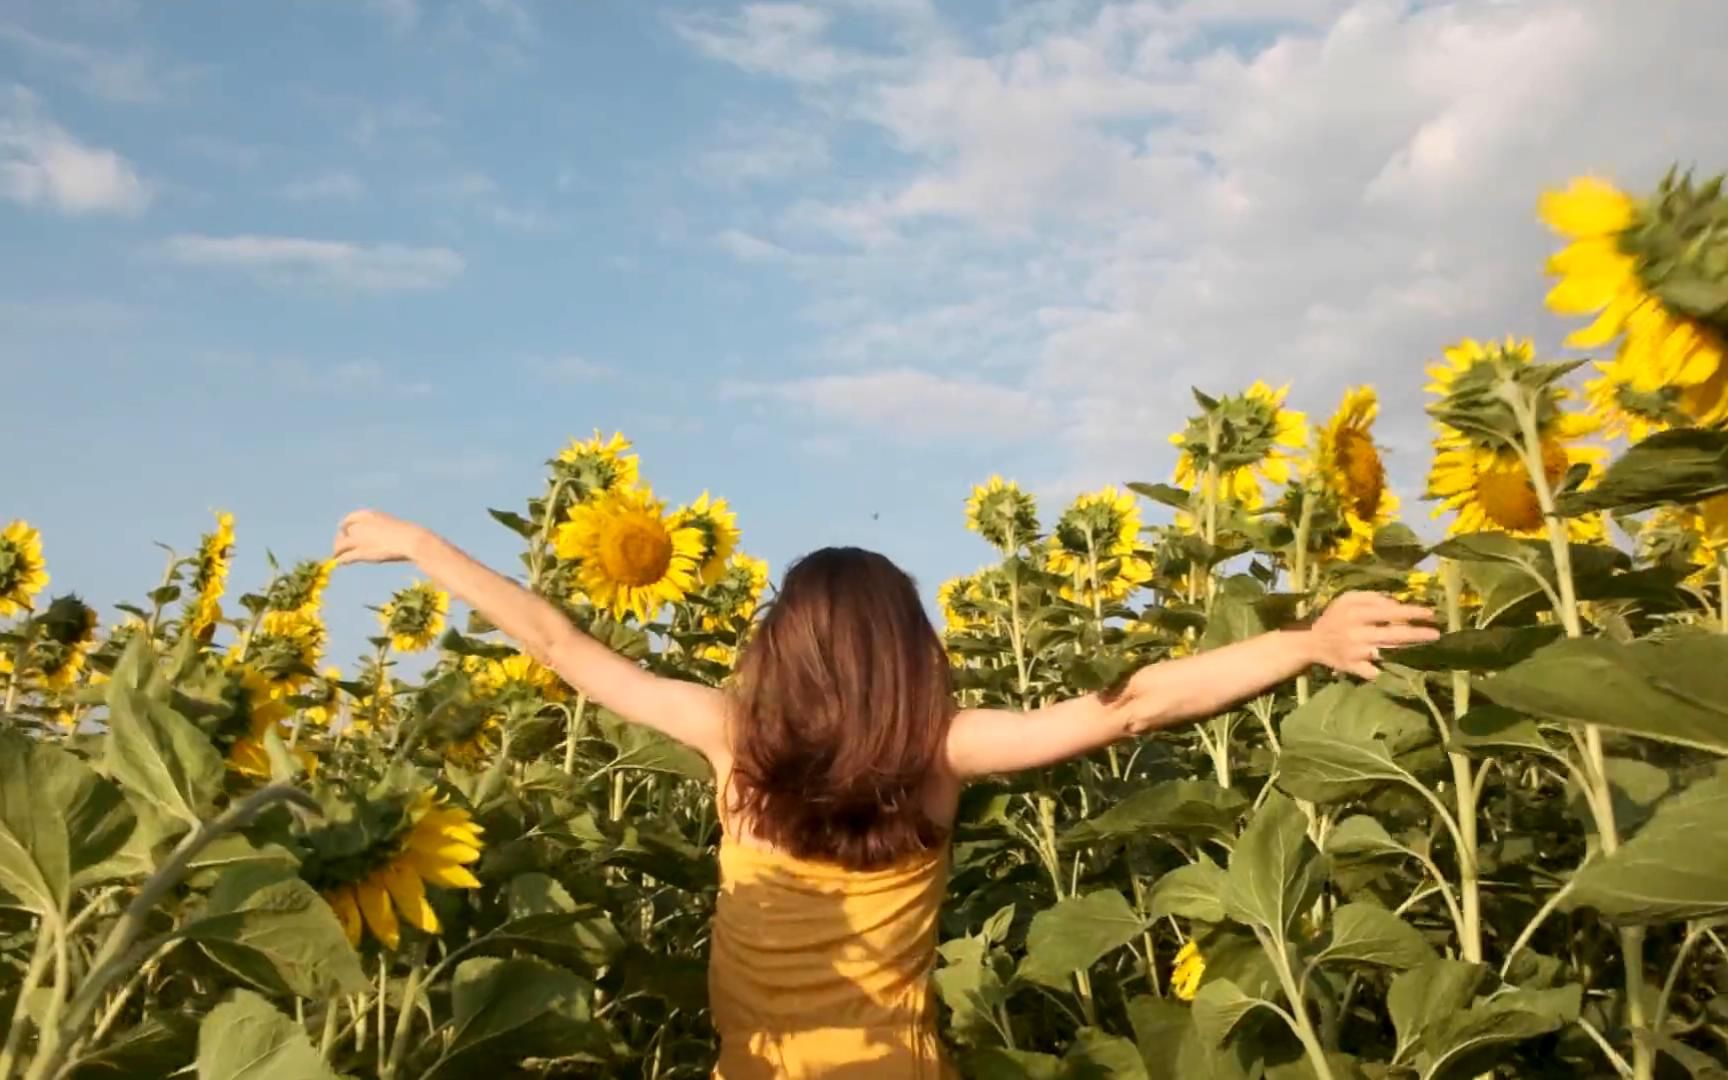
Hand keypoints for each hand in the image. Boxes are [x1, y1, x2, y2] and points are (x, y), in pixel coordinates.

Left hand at [331, 510, 429, 565]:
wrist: (411, 540)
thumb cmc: (407, 534)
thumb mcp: (390, 526)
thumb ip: (378, 530)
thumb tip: (374, 539)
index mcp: (368, 514)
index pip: (349, 519)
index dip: (344, 527)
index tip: (344, 533)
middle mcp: (360, 524)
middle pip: (343, 532)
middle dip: (340, 539)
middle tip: (340, 548)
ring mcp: (359, 538)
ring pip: (340, 544)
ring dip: (337, 550)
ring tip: (336, 557)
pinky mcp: (361, 551)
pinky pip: (346, 556)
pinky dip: (341, 559)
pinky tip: (340, 562)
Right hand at [1306, 591, 1439, 679]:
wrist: (1311, 642)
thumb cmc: (1334, 618)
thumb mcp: (1347, 599)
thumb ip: (1371, 597)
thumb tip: (1396, 603)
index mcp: (1356, 613)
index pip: (1389, 612)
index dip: (1412, 612)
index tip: (1430, 613)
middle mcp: (1357, 632)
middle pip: (1393, 634)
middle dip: (1417, 634)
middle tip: (1436, 634)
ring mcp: (1355, 652)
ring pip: (1387, 652)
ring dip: (1408, 651)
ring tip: (1426, 648)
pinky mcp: (1353, 667)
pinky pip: (1373, 672)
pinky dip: (1386, 671)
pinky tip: (1401, 671)